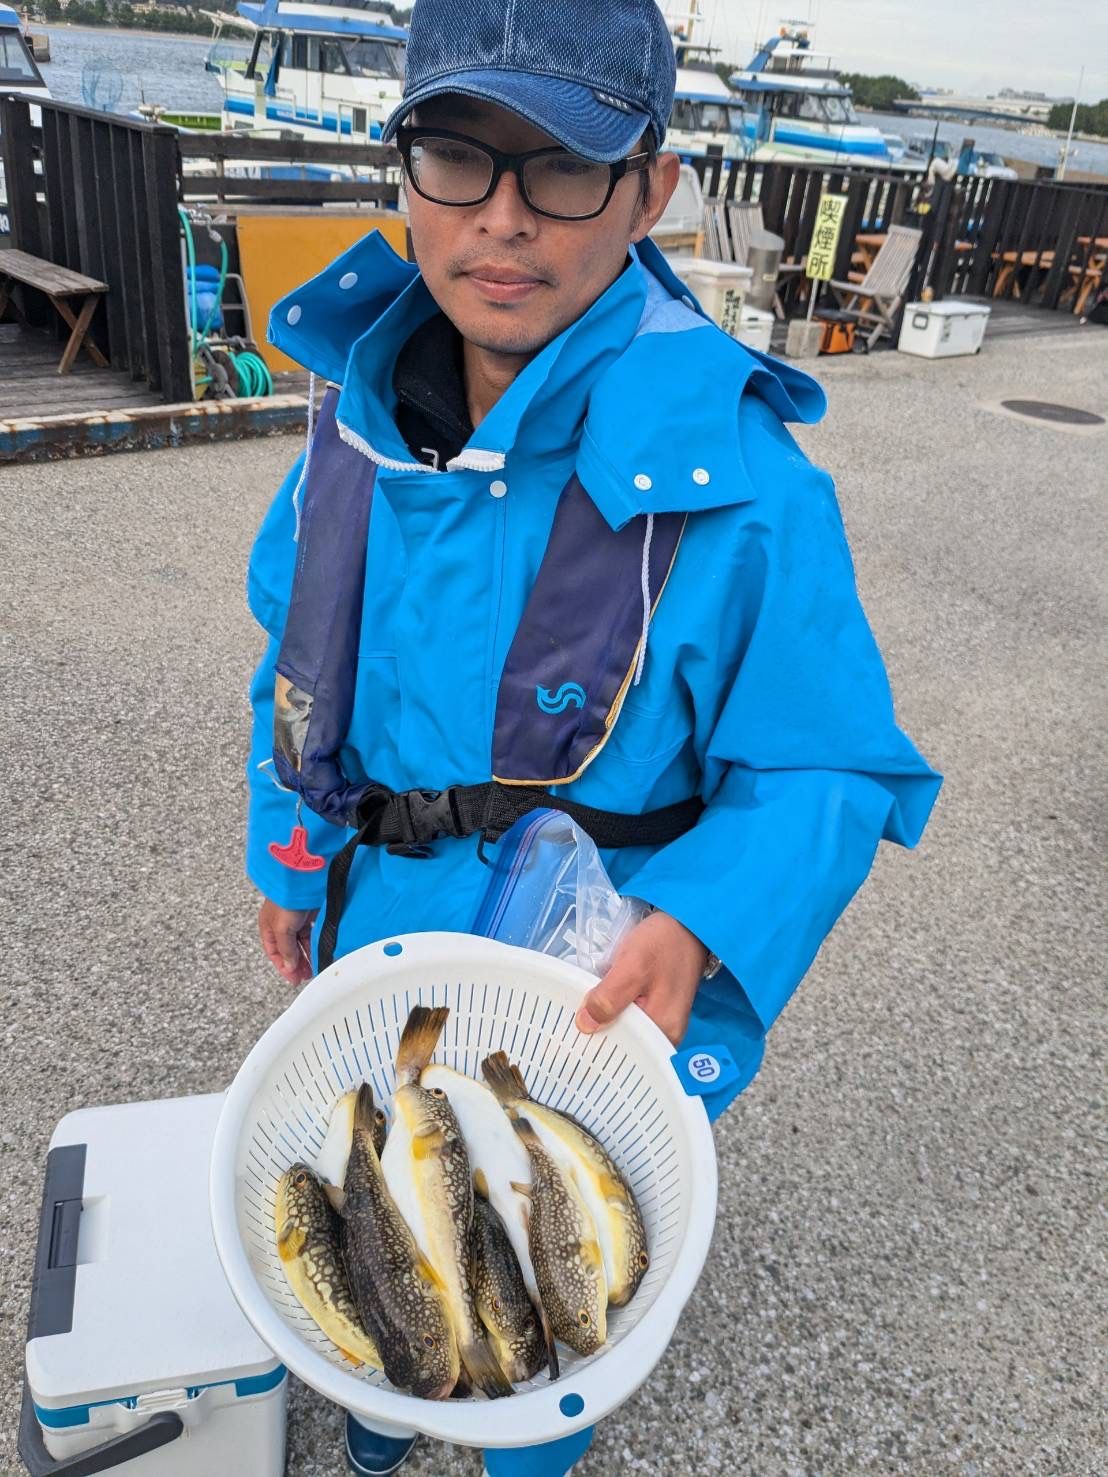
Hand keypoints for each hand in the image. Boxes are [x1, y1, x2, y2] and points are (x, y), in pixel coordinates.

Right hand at [258, 899, 317, 984]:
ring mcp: (296, 919)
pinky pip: (312, 934)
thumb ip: (286, 949)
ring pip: (301, 943)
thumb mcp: (281, 929)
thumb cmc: (285, 900)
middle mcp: (281, 924)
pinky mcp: (310, 914)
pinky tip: (320, 952)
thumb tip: (289, 966)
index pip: (274, 953)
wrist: (301, 880)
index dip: (283, 967)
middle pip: (288, 950)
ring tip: (314, 968)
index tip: (293, 979)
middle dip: (296, 964)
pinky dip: (315, 944)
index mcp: (268, 928)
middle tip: (305, 976)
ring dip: (307, 956)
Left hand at [575, 910, 707, 1046]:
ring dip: (605, 1022)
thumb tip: (584, 1026)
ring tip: (580, 1015)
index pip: (625, 1052)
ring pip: (627, 1031)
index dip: (597, 1045)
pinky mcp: (658, 1010)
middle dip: (599, 1034)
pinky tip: (600, 1005)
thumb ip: (609, 998)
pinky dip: (615, 1013)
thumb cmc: (662, 943)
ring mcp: (664, 1023)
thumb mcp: (632, 966)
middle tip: (571, 1024)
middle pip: (626, 1044)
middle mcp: (667, 1035)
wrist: (686, 924)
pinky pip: (632, 1020)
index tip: (571, 1037)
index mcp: (663, 1030)